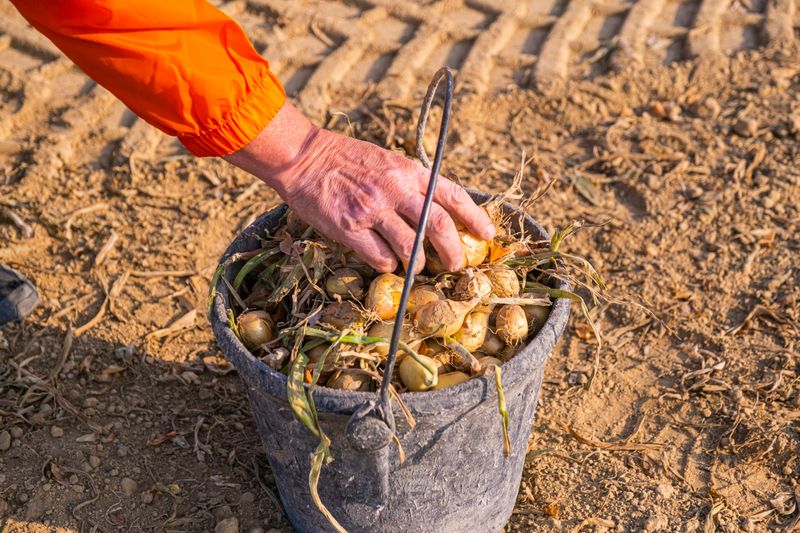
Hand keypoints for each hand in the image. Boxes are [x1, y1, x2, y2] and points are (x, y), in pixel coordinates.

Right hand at [224, 103, 494, 272]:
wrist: (303, 157)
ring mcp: (372, 209)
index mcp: (409, 170)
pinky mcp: (349, 227)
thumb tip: (437, 211)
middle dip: (454, 251)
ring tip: (416, 266)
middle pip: (438, 226)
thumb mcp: (388, 161)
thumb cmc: (347, 160)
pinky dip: (388, 265)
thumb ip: (412, 183)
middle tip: (456, 266)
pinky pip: (379, 257)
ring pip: (411, 247)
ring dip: (418, 263)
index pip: (453, 195)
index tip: (488, 235)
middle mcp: (395, 189)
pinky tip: (386, 262)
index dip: (475, 217)